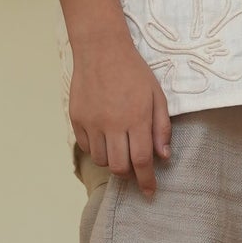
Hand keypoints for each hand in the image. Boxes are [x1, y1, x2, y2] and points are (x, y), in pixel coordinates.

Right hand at [70, 26, 172, 195]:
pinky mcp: (77, 118)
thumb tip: (164, 157)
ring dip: (113, 162)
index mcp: (137, 118)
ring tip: (120, 149)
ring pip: (102, 160)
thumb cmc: (134, 72)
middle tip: (135, 171)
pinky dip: (97, 150)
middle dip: (129, 175)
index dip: (147, 180)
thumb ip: (162, 128)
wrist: (101, 49)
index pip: (142, 161)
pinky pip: (87, 146)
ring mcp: (92, 122)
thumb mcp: (157, 96)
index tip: (150, 192)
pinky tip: (105, 139)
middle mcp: (113, 124)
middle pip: (119, 167)